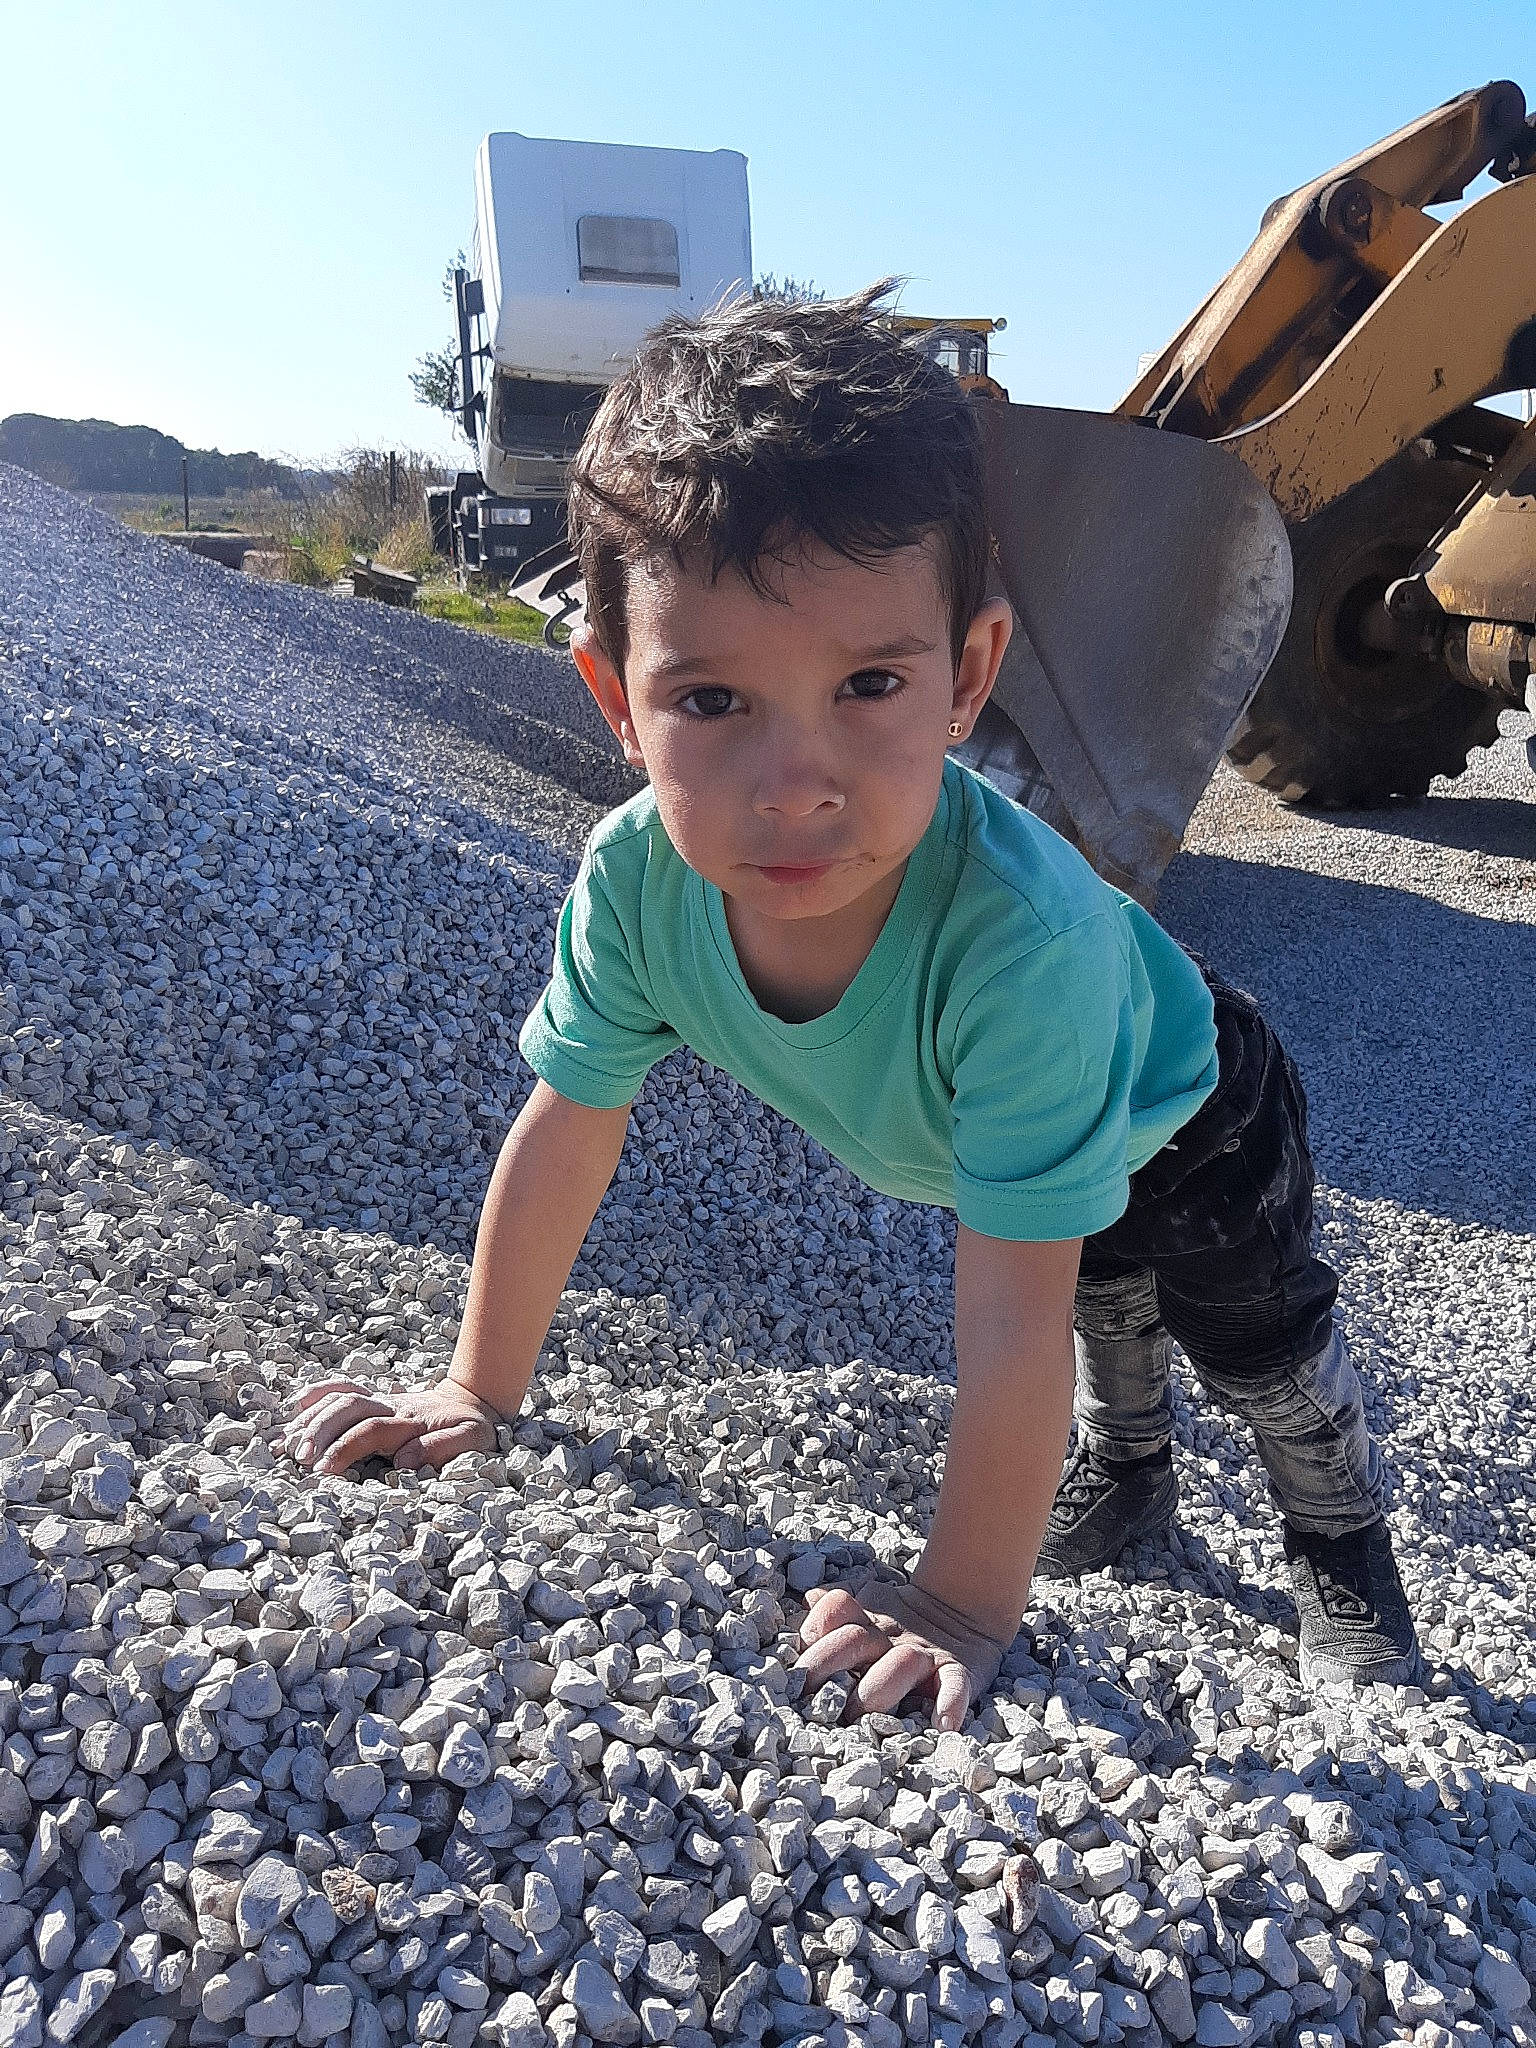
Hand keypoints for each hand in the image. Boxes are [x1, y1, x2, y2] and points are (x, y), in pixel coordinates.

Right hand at [286, 1375, 501, 1475]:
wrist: (472, 1402)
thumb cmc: (472, 1428)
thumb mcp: (473, 1440)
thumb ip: (442, 1447)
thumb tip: (403, 1460)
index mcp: (410, 1421)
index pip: (370, 1431)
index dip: (344, 1448)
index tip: (322, 1470)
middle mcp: (390, 1406)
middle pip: (348, 1409)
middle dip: (320, 1431)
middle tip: (300, 1458)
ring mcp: (380, 1400)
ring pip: (340, 1398)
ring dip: (312, 1418)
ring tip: (287, 1442)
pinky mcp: (373, 1398)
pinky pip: (342, 1388)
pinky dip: (318, 1393)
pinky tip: (295, 1406)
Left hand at [795, 1574, 1011, 1731]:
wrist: (961, 1611)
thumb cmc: (900, 1622)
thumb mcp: (868, 1606)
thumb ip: (836, 1608)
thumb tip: (809, 1599)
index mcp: (864, 1619)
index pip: (835, 1609)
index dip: (815, 1626)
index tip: (795, 1657)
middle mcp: (889, 1635)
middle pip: (854, 1640)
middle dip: (827, 1663)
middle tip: (807, 1694)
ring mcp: (924, 1654)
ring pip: (899, 1665)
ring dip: (877, 1689)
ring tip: (858, 1715)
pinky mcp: (958, 1671)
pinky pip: (956, 1685)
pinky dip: (952, 1702)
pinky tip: (944, 1723)